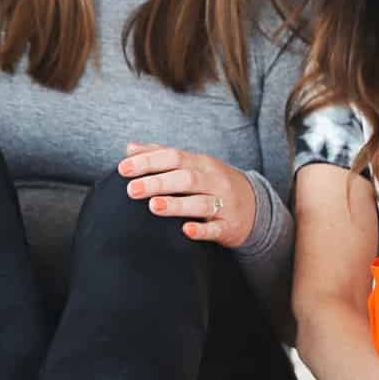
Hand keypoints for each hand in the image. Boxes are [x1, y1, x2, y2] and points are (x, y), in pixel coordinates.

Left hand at [117, 143, 256, 247]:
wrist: (255, 207)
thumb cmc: (213, 184)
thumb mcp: (192, 166)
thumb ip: (160, 156)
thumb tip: (129, 148)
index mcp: (201, 164)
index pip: (173, 157)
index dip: (148, 162)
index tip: (123, 169)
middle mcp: (213, 181)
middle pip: (185, 178)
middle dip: (157, 182)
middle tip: (131, 189)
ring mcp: (223, 204)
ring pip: (200, 203)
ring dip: (176, 204)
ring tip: (152, 206)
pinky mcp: (228, 226)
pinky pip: (215, 228)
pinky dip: (201, 230)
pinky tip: (186, 231)